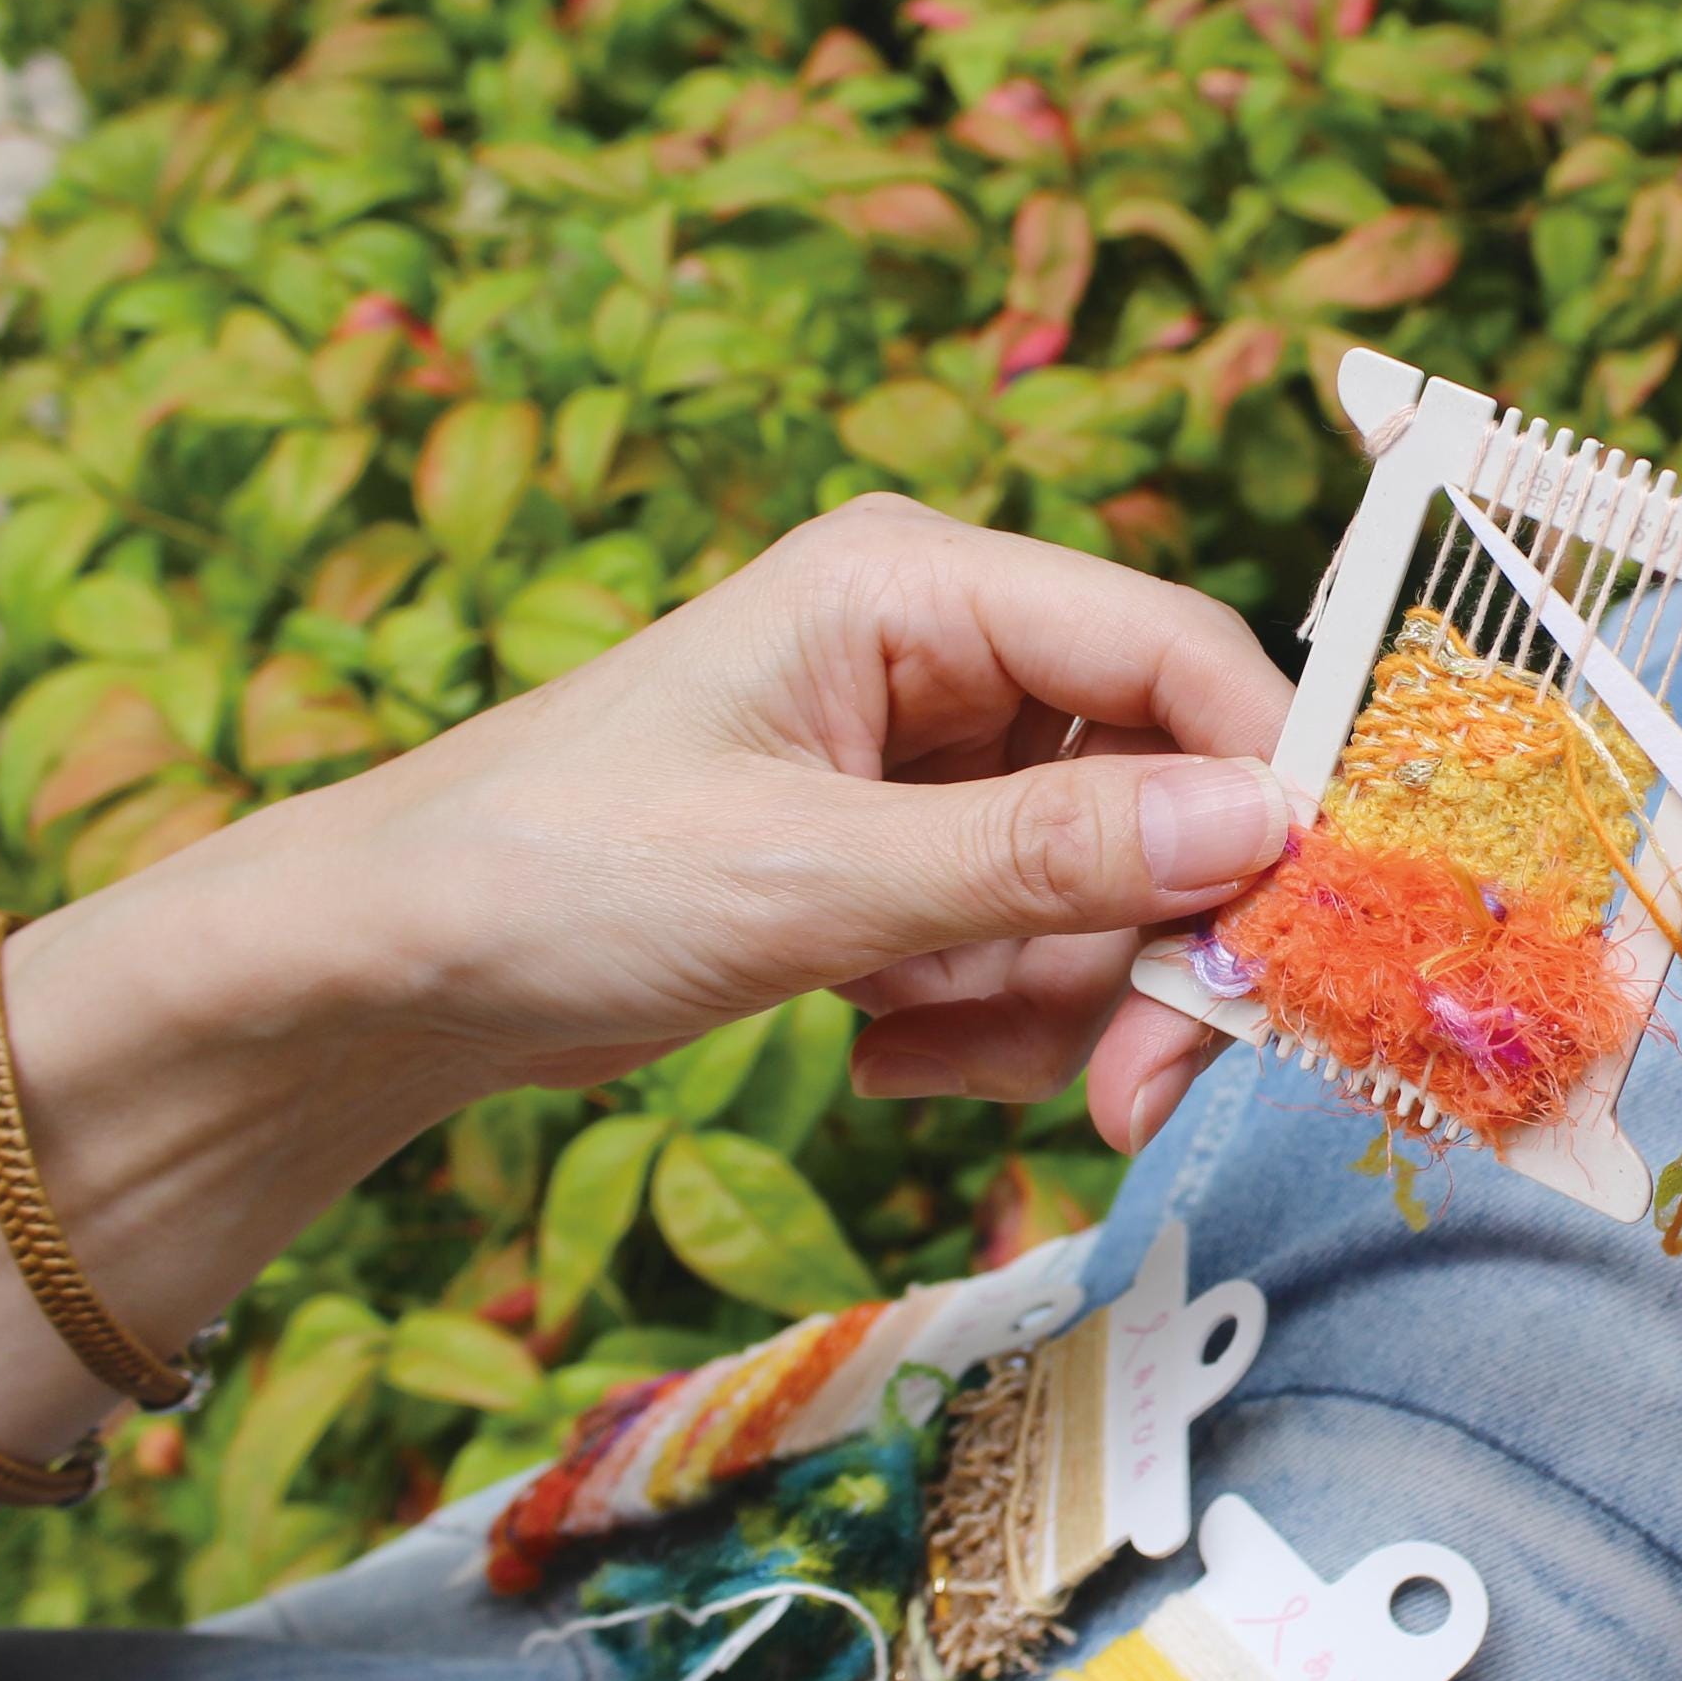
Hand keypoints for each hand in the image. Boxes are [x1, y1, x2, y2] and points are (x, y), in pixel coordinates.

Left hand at [252, 494, 1288, 1142]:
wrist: (392, 973)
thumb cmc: (554, 876)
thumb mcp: (811, 876)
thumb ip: (1045, 855)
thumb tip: (1260, 826)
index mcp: (917, 586)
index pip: (1177, 655)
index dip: (1259, 792)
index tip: (1289, 942)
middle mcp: (945, 651)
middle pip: (1158, 792)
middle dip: (1142, 951)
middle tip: (1128, 1094)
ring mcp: (930, 759)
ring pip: (1102, 891)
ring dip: (1044, 1002)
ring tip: (911, 1046)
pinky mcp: (907, 855)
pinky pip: (1028, 942)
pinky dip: (984, 1017)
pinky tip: (881, 1043)